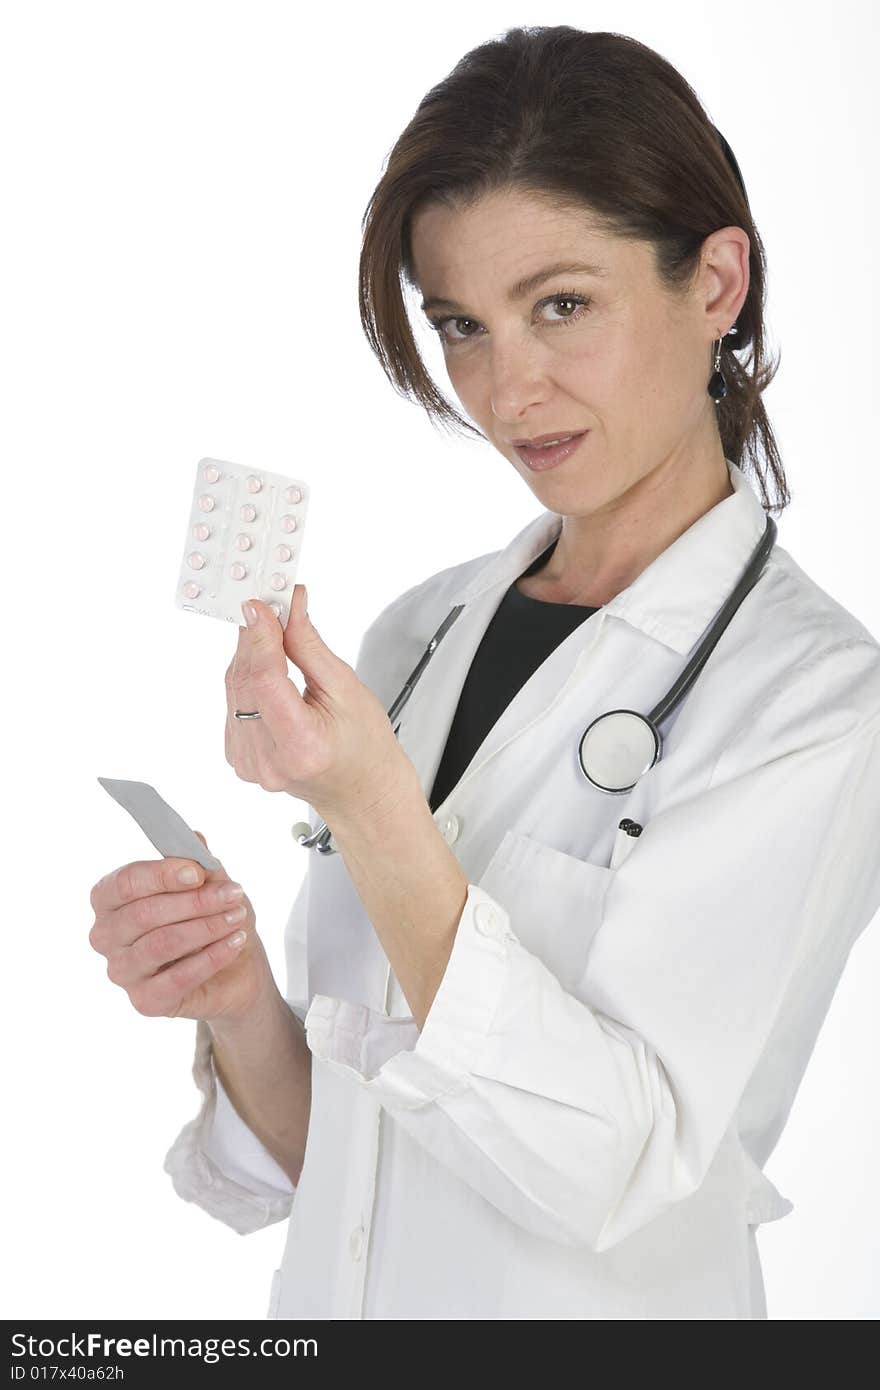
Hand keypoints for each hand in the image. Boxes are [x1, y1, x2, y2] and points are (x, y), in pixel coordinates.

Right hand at [88, 831, 275, 1026]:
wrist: (236, 970)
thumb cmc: (212, 920)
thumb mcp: (211, 885)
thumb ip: (198, 863)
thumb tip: (194, 839)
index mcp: (110, 900)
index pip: (125, 882)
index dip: (162, 875)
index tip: (198, 871)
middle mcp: (106, 936)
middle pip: (143, 913)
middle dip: (194, 902)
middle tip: (233, 894)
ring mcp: (121, 972)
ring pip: (161, 943)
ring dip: (206, 927)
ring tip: (238, 917)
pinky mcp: (144, 1002)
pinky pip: (177, 978)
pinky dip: (212, 957)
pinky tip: (235, 942)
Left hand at [225, 584, 412, 821]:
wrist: (361, 790)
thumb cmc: (364, 746)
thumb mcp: (346, 688)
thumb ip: (307, 645)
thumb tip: (287, 607)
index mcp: (301, 745)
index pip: (265, 678)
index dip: (259, 635)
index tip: (262, 604)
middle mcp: (268, 760)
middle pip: (245, 682)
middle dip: (255, 638)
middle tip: (270, 607)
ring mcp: (250, 763)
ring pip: (235, 690)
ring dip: (250, 658)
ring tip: (275, 637)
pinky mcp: (240, 759)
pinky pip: (234, 705)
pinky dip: (248, 681)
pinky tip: (268, 672)